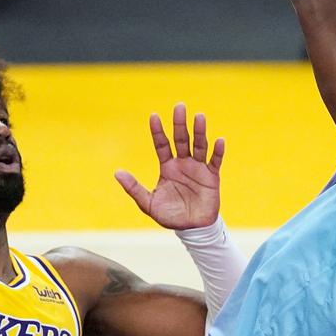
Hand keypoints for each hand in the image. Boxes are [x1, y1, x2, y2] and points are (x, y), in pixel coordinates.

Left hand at [115, 103, 225, 230]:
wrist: (191, 228)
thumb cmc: (170, 215)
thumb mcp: (148, 203)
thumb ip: (134, 188)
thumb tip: (116, 172)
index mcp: (167, 167)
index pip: (162, 144)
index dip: (158, 131)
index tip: (154, 116)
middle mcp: (183, 163)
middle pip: (181, 139)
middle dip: (180, 123)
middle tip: (179, 106)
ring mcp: (198, 168)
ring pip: (199, 146)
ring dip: (199, 131)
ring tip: (199, 117)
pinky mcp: (211, 177)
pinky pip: (215, 161)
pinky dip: (217, 151)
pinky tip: (218, 140)